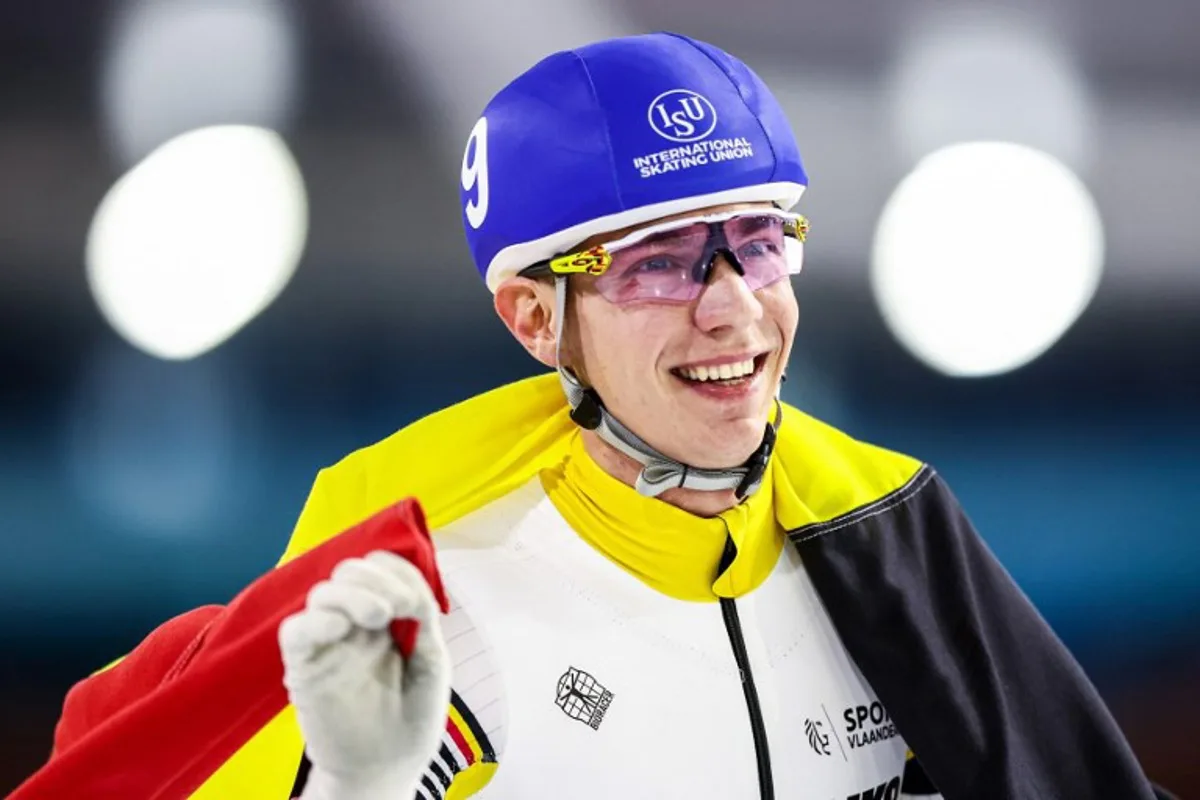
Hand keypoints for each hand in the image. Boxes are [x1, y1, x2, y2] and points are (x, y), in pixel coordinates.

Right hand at [279, 550, 450, 799]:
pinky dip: (317, 620)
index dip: (395, 571)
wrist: (388, 767)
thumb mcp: (431, 661)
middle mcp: (352, 624)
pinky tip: (342, 627)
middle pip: (349, 572)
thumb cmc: (411, 717)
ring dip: (354, 593)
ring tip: (379, 617)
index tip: (415, 601)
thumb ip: (422, 618)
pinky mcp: (304, 667)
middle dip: (376, 579)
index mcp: (384, 618)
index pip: (379, 569)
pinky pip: (295, 630)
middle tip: (398, 609)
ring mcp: (328, 643)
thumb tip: (408, 587)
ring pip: (323, 592)